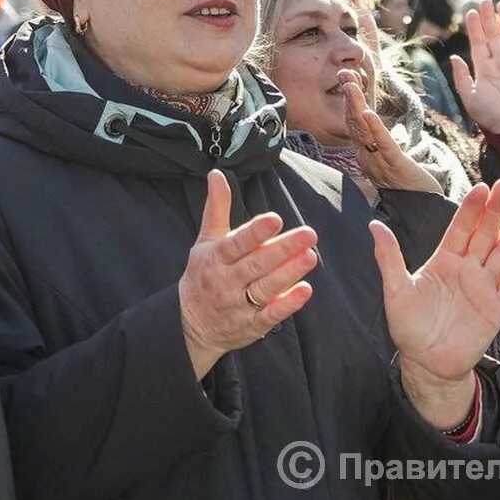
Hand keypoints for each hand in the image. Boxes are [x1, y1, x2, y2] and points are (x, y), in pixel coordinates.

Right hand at [178, 171, 318, 378]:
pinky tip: (305, 290)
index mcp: (215, 257)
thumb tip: (216, 174)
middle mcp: (226, 281)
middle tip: (309, 234)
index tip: (275, 219)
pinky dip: (287, 304)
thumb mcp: (206, 241)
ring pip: (265, 288)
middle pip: (256, 264)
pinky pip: (269, 315)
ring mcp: (238, 305)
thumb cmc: (203, 274)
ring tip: (310, 257)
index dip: (255, 232)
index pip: (236, 243)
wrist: (188, 324)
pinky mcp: (251, 325)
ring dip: (289, 273)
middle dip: (283, 249)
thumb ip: (217, 208)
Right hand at [339, 68, 440, 193]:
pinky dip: (375, 128)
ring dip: (357, 106)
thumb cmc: (409, 186)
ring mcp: (380, 162)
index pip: (354, 124)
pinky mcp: (397, 166)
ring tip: (351, 85)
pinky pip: (383, 145)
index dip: (349, 101)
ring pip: (365, 131)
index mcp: (366, 155)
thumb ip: (384, 144)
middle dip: (349, 97)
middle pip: (355, 124)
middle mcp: (368, 158)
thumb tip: (384, 125)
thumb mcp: (392, 161)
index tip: (347, 77)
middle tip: (344, 73)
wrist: (423, 210)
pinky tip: (369, 113)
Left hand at [371, 180, 499, 428]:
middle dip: (495, 210)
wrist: (427, 363)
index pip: (459, 228)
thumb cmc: (409, 326)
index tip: (480, 188)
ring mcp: (483, 287)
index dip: (470, 209)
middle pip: (484, 234)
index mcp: (444, 261)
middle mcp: (466, 269)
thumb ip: (389, 258)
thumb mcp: (395, 290)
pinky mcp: (496, 308)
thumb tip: (374, 225)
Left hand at [449, 0, 499, 134]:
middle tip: (485, 1)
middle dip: (489, 19)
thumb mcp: (469, 96)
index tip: (470, 12)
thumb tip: (453, 57)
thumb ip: (462, 77)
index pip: (478, 43)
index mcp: (483, 68)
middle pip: (493, 35)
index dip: (475, 28)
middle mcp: (498, 62)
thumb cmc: (489, 114)